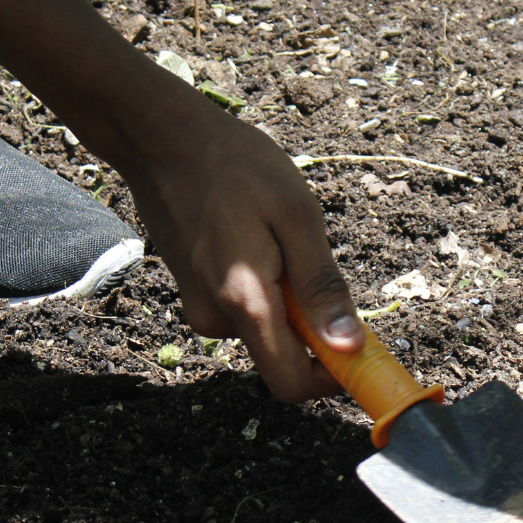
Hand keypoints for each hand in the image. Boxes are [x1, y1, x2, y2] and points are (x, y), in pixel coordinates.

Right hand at [106, 93, 361, 402]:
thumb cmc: (234, 165)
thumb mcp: (296, 216)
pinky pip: (243, 308)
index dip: (333, 379)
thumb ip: (321, 287)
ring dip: (286, 296)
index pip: (292, 384)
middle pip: (282, 356)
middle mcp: (216, 318)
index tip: (362, 351)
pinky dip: (263, 285)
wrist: (160, 137)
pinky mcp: (192, 293)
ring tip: (275, 233)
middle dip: (311, 324)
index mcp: (246, 303)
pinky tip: (253, 234)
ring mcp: (199, 307)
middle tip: (312, 258)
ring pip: (264, 328)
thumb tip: (349, 347)